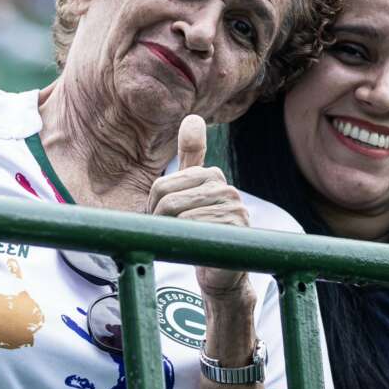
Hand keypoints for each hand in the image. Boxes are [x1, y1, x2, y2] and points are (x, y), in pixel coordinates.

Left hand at [147, 115, 250, 297]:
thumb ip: (191, 157)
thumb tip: (193, 117)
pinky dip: (186, 240)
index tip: (164, 222)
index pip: (162, 186)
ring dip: (171, 234)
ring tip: (184, 242)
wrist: (223, 271)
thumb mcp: (192, 193)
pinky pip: (193, 227)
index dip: (153, 208)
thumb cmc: (202, 232)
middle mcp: (225, 188)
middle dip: (160, 222)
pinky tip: (194, 247)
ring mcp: (233, 207)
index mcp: (212, 175)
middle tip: (172, 235)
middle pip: (167, 199)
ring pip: (177, 215)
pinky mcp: (235, 227)